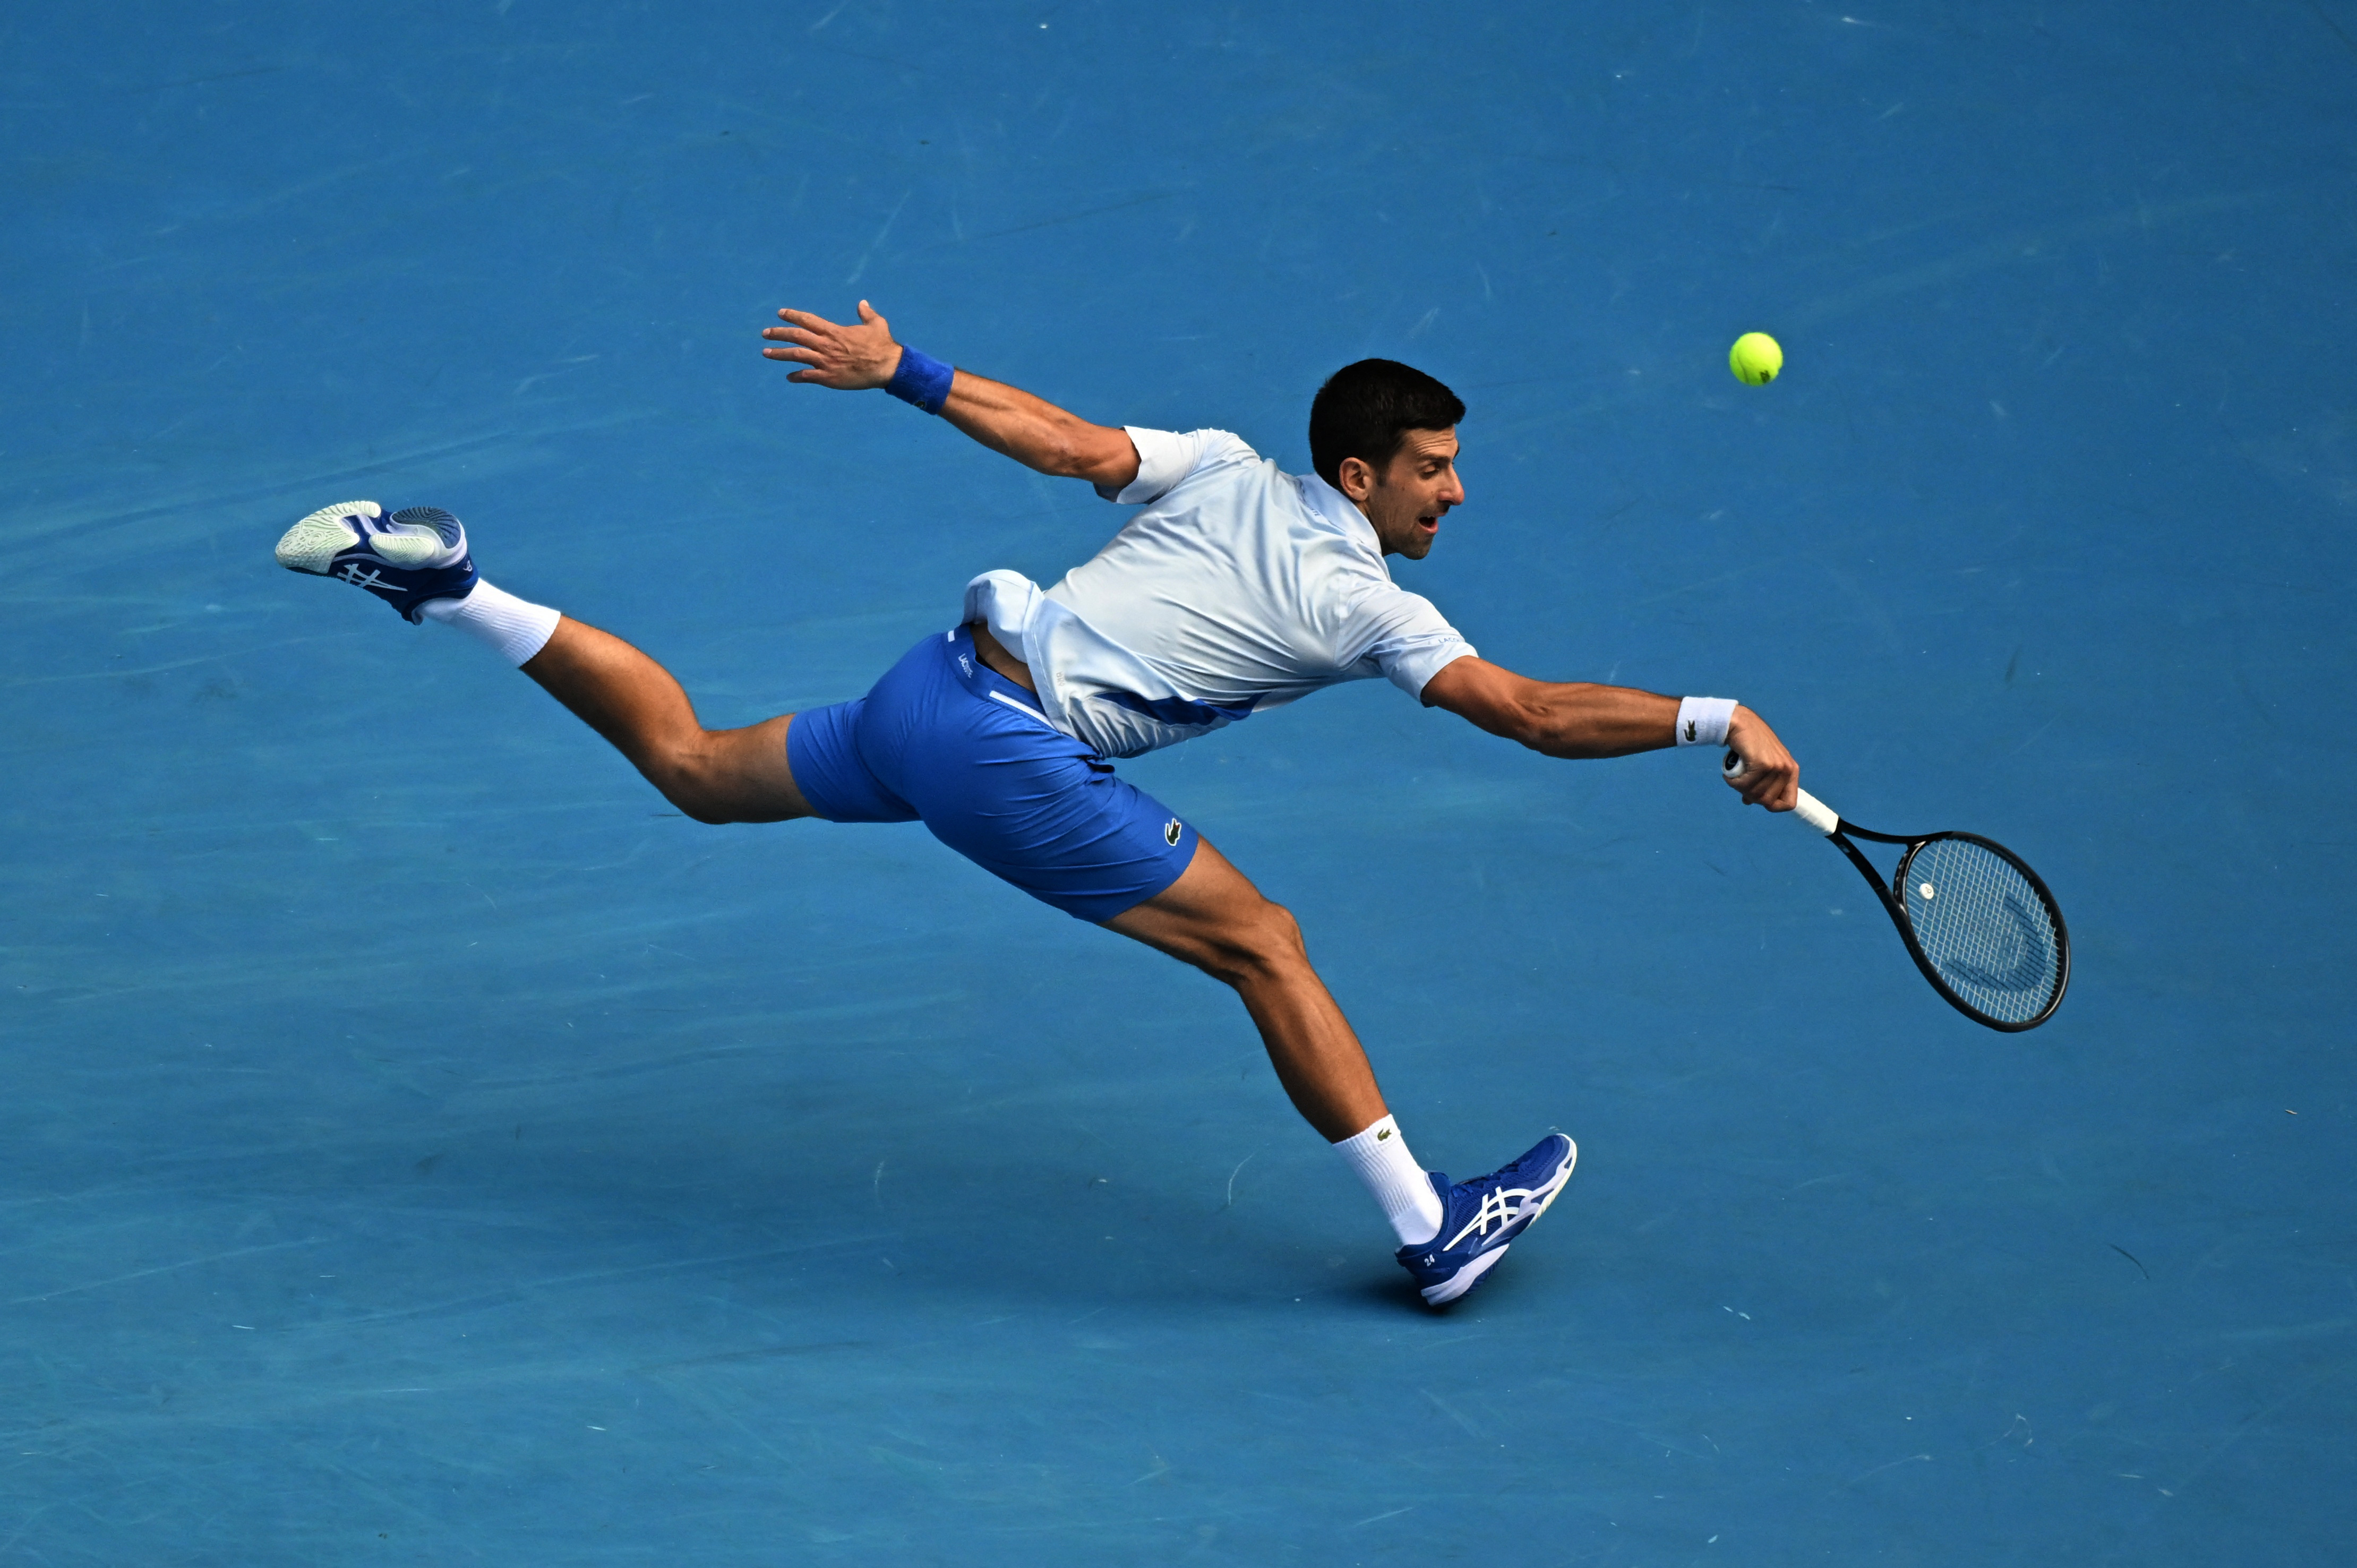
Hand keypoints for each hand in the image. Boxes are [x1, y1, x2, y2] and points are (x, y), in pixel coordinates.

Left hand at [760, 299, 903, 388]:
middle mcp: (826, 345)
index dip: (792, 316)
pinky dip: (796, 376)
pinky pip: (807, 376)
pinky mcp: (829, 377)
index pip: (808, 320)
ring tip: (766, 353)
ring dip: (779, 353)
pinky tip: (788, 377)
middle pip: (796, 336)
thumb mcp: (877, 324)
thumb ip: (866, 313)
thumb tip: (862, 303)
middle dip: (778, 333)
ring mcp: (826, 362)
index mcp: (834, 331)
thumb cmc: (883, 345)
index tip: (781, 314)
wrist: (887, 367)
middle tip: (765, 333)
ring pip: (796, 355)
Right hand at [1723, 705, 1798, 810]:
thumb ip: (1761, 782)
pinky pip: (1745, 785)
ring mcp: (1776, 767)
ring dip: (1739, 787)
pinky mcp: (1763, 764)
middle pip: (1768, 801)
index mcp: (1791, 770)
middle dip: (1750, 795)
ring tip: (1734, 774)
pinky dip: (1733, 782)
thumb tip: (1749, 801)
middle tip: (1740, 783)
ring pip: (1755, 794)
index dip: (1772, 805)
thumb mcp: (1762, 764)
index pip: (1789, 803)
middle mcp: (1787, 769)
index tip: (1756, 798)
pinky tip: (1729, 772)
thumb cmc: (1749, 743)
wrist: (1739, 723)